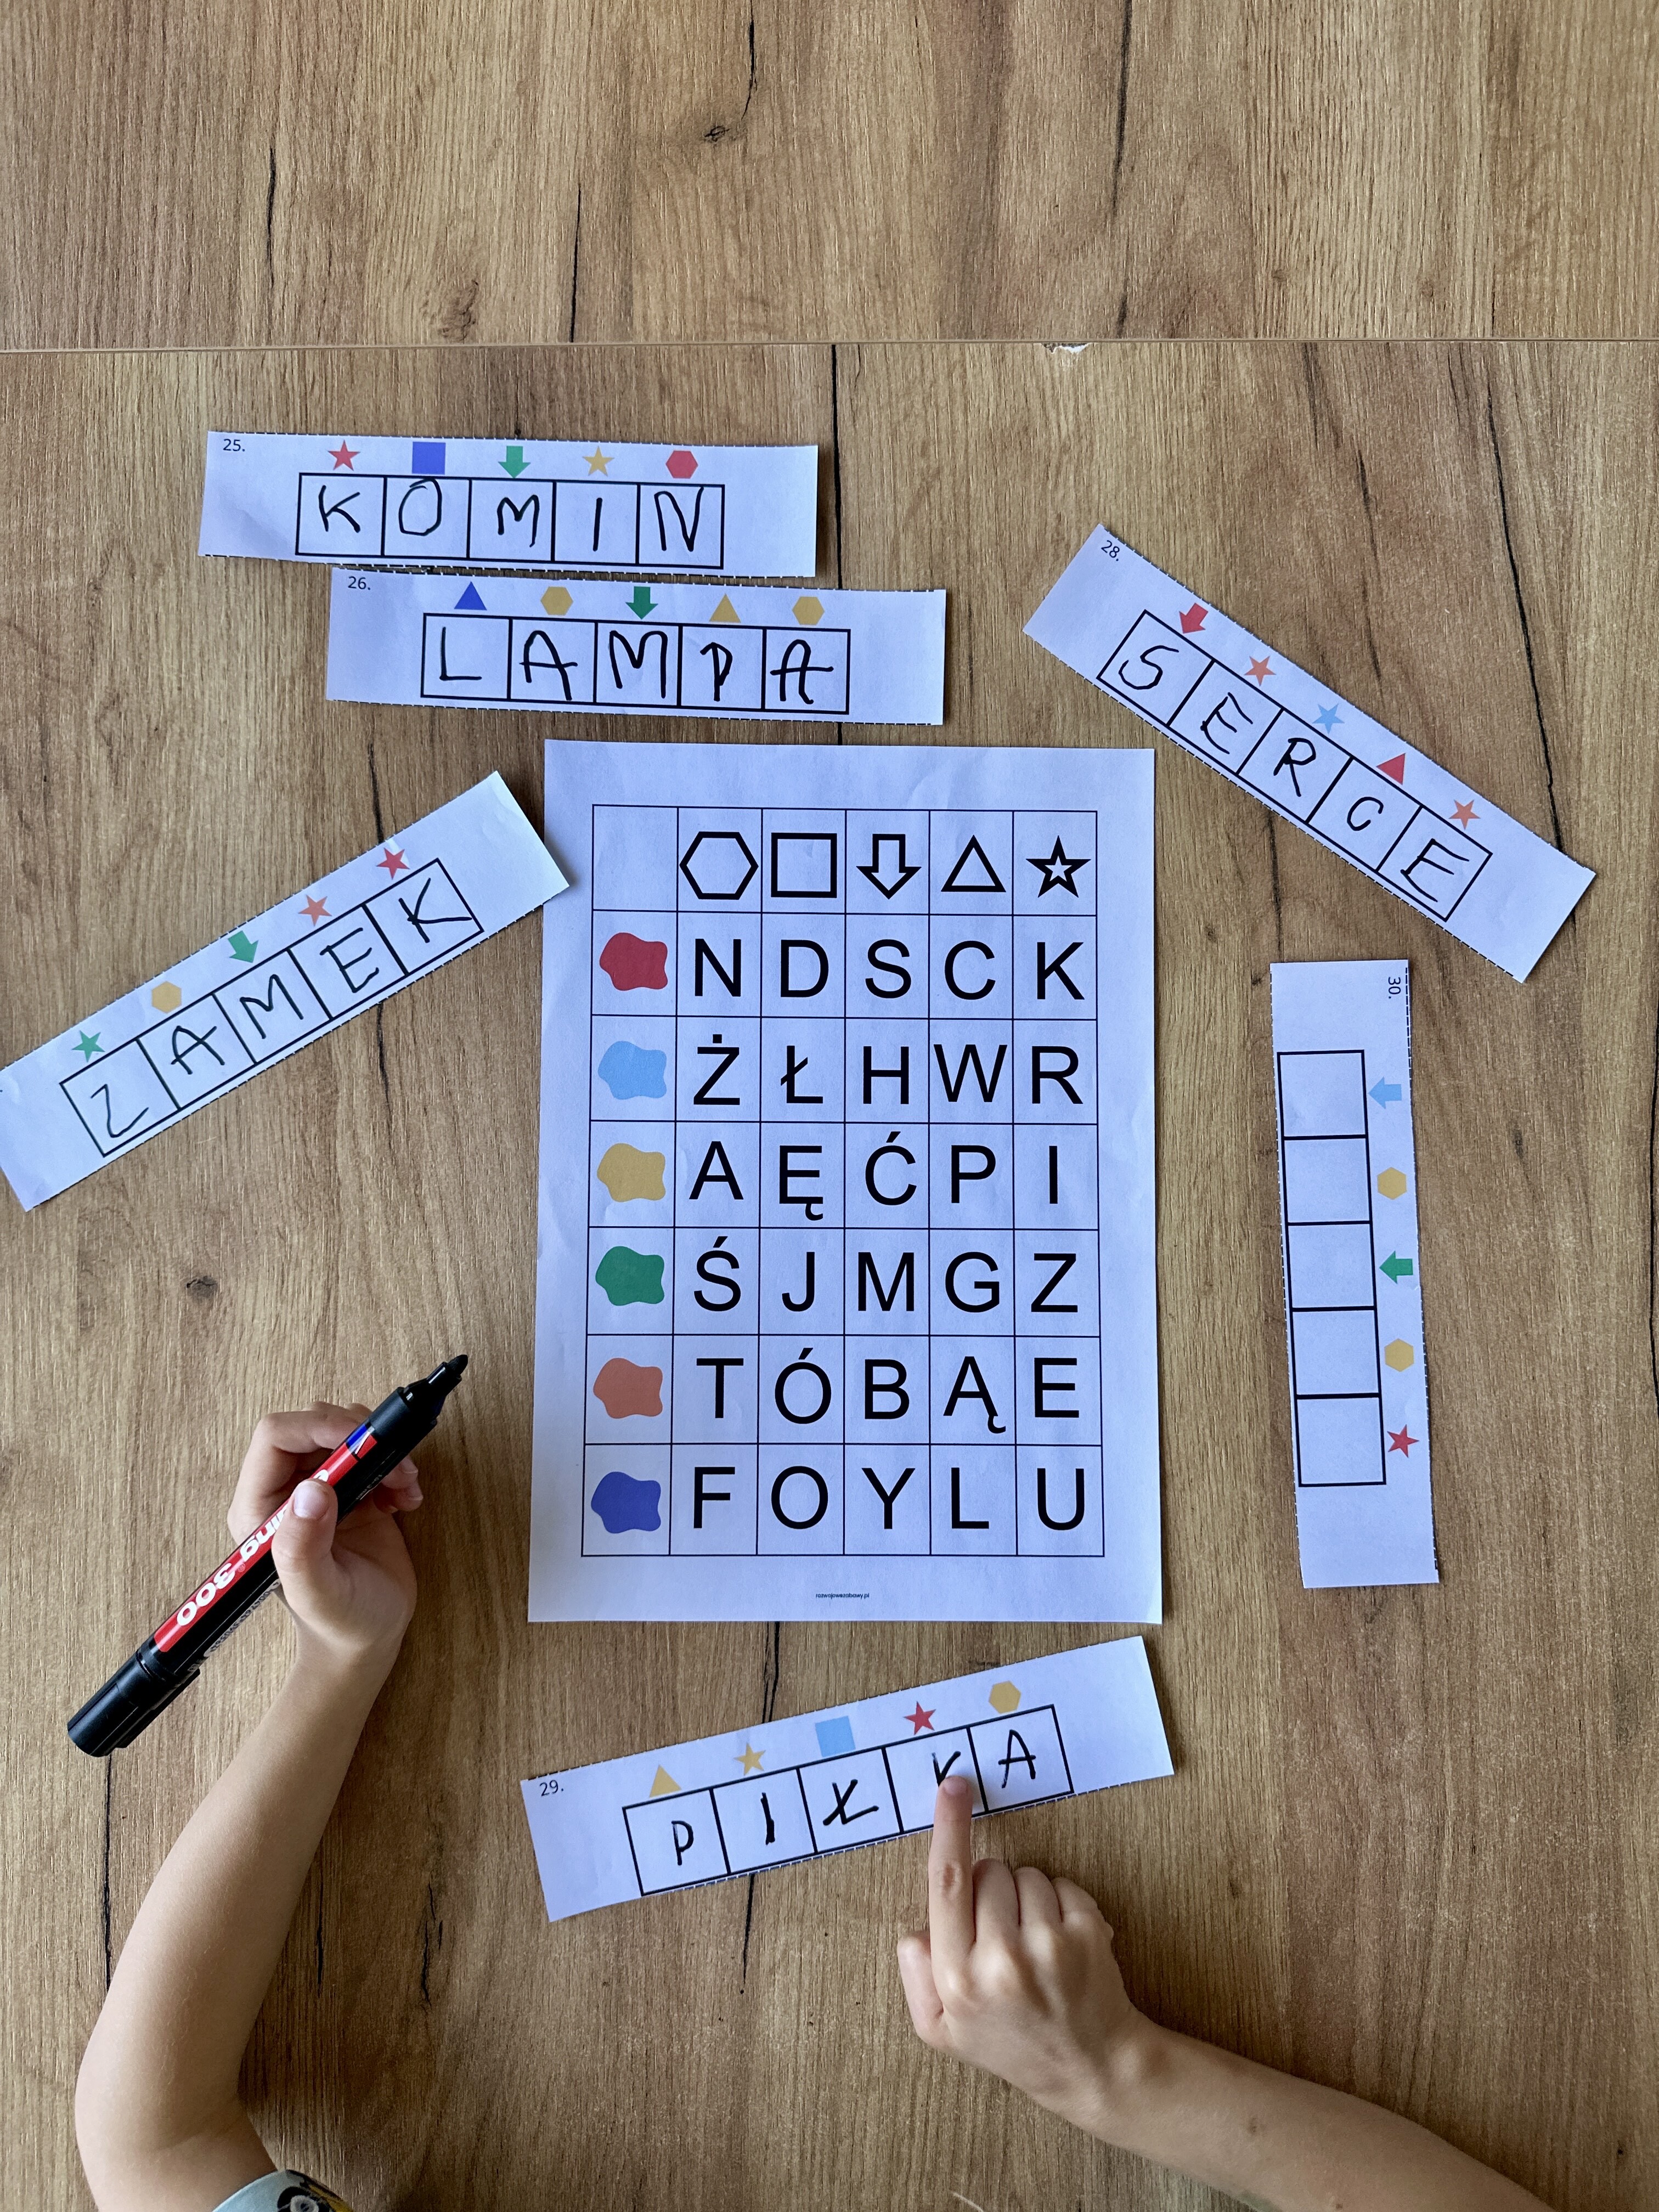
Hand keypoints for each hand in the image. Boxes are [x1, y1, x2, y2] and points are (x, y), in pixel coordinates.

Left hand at [228, 1404, 421, 1677]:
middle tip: (393, 1463)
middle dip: (358, 1436)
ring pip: (344, 1435)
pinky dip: (395, 1466)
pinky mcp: (351, 1492)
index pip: (276, 1437)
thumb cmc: (338, 1623)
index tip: (362, 1440)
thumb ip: (304, 1547)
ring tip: (404, 1484)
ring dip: (382, 1450)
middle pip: (312, 1427)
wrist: (366, 1638)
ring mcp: (319, 1491)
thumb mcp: (319, 1593)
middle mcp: (284, 1494)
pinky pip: (370, 1453)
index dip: (318, 1427)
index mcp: (260, 1510)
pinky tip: (406, 1498)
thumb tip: (311, 1490)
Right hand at [896, 1777, 1150, 2135]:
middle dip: (990, 1889)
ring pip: (1025, 1873)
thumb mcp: (941, 2030)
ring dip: (1026, 1897)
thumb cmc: (1010, 2044)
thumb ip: (915, 1976)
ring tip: (1033, 1945)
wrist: (1091, 2070)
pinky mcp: (1087, 1935)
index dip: (949, 1828)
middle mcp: (1001, 1960)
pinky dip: (1060, 1904)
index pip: (946, 1882)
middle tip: (1001, 1935)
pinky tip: (1062, 1943)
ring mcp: (1048, 1946)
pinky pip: (1061, 1884)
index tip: (953, 1786)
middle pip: (987, 1871)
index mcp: (956, 1978)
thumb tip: (917, 1927)